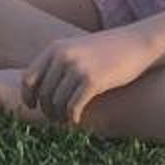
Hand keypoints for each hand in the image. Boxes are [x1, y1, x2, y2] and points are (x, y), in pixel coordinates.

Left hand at [21, 26, 149, 125]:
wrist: (137, 43)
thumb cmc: (108, 50)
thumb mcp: (77, 49)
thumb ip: (58, 63)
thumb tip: (39, 89)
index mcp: (55, 48)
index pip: (28, 78)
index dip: (27, 96)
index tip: (32, 106)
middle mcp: (62, 56)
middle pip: (43, 94)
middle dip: (47, 110)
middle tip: (54, 119)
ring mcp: (77, 68)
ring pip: (56, 103)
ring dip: (59, 116)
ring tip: (65, 120)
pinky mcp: (92, 80)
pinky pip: (72, 107)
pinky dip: (72, 118)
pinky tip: (76, 121)